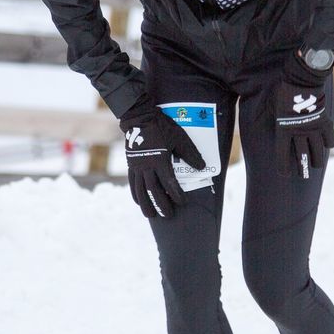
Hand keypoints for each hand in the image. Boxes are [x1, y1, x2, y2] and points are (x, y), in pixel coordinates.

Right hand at [119, 103, 207, 218]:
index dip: (176, 194)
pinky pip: (132, 183)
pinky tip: (138, 201)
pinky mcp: (131, 164)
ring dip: (146, 204)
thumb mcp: (180, 138)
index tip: (182, 202)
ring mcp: (137, 166)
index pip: (169, 183)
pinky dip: (135, 194)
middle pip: (153, 191)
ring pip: (140, 190)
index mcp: (160, 161)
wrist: (139, 117)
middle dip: (161, 204)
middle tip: (168, 215)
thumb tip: (202, 167)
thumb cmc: (162, 127)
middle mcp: (147, 166)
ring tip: (150, 215)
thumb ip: (190, 154)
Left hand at [275, 52, 333, 178]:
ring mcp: (313, 129)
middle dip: (302, 169)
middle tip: (304, 176)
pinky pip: (329, 139)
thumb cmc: (284, 89)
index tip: (285, 175)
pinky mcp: (324, 122)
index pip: (283, 155)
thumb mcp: (274, 105)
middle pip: (302, 157)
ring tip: (316, 166)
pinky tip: (327, 147)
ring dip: (316, 161)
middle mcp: (299, 133)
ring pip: (317, 152)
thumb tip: (274, 124)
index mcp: (283, 130)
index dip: (284, 167)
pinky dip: (329, 144)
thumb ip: (276, 118)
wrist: (302, 79)